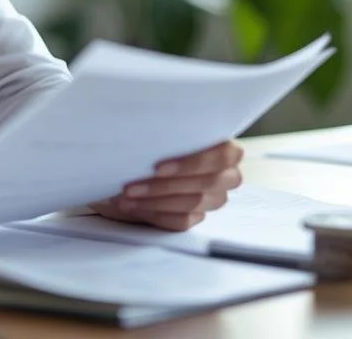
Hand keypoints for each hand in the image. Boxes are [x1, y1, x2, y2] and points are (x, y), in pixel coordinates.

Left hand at [89, 140, 243, 230]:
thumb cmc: (149, 143)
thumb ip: (166, 132)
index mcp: (223, 146)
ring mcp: (212, 198)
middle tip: (132, 186)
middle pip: (208, 183)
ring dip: (155, 200)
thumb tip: (154, 132)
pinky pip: (182, 221)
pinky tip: (134, 206)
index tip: (158, 167)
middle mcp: (225, 174)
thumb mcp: (157, 131)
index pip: (224, 156)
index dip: (193, 163)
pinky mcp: (197, 217)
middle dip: (165, 185)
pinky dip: (155, 214)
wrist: (131, 166)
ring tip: (127, 196)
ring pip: (193, 203)